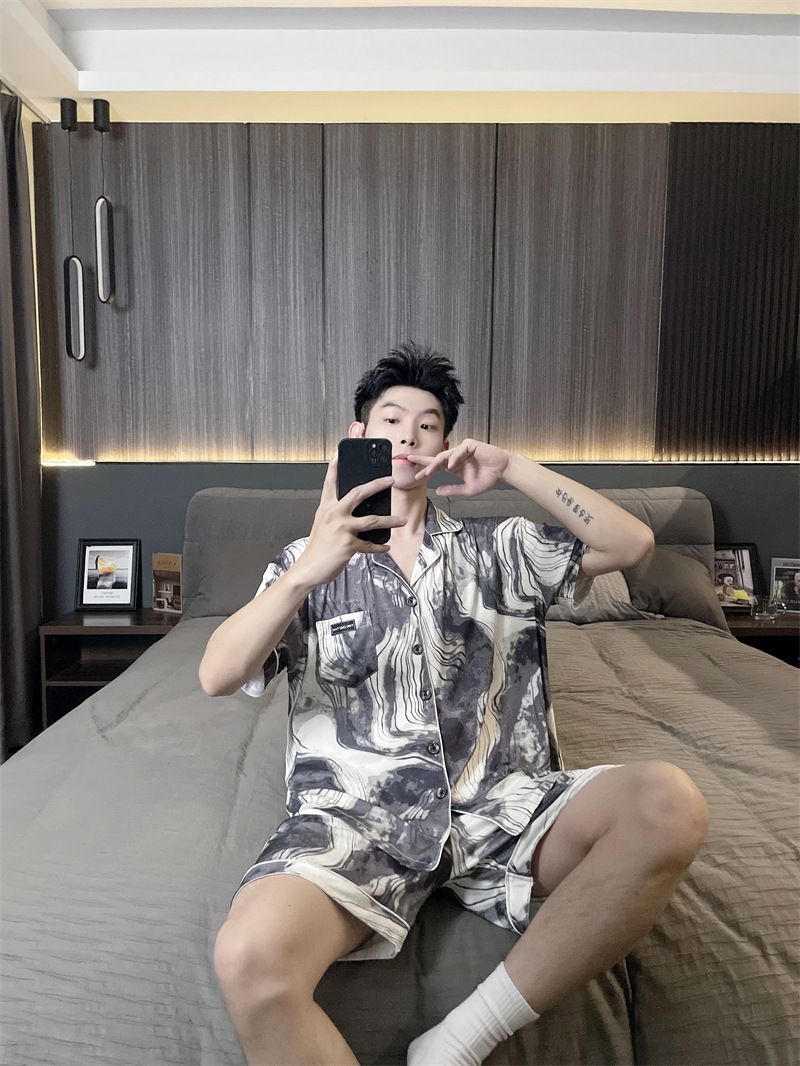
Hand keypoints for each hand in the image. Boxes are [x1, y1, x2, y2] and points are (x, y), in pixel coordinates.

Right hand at [291, 452, 406, 588]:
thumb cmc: (317, 548)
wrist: (308, 569)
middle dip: (377, 484)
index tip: (340, 452)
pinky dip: (380, 546)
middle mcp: (333, 514)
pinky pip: (370, 544)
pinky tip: (386, 546)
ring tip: (402, 520)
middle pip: (359, 492)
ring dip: (391, 520)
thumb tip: (358, 509)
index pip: (331, 482)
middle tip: (390, 480)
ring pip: (373, 520)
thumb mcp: (323, 525)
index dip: (335, 466)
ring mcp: (341, 528)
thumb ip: (336, 514)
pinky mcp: (348, 544)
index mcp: (326, 507)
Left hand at [407, 439, 511, 496]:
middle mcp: (455, 458)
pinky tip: (451, 466)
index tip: (415, 475)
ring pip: (445, 455)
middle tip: (411, 463)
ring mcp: (462, 450)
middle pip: (436, 459)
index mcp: (454, 467)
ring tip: (429, 471)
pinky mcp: (470, 445)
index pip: (436, 467)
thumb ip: (452, 489)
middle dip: (424, 462)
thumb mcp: (467, 489)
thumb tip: (437, 491)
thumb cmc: (488, 478)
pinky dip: (454, 458)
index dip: (425, 469)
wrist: (503, 471)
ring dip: (436, 463)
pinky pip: (459, 451)